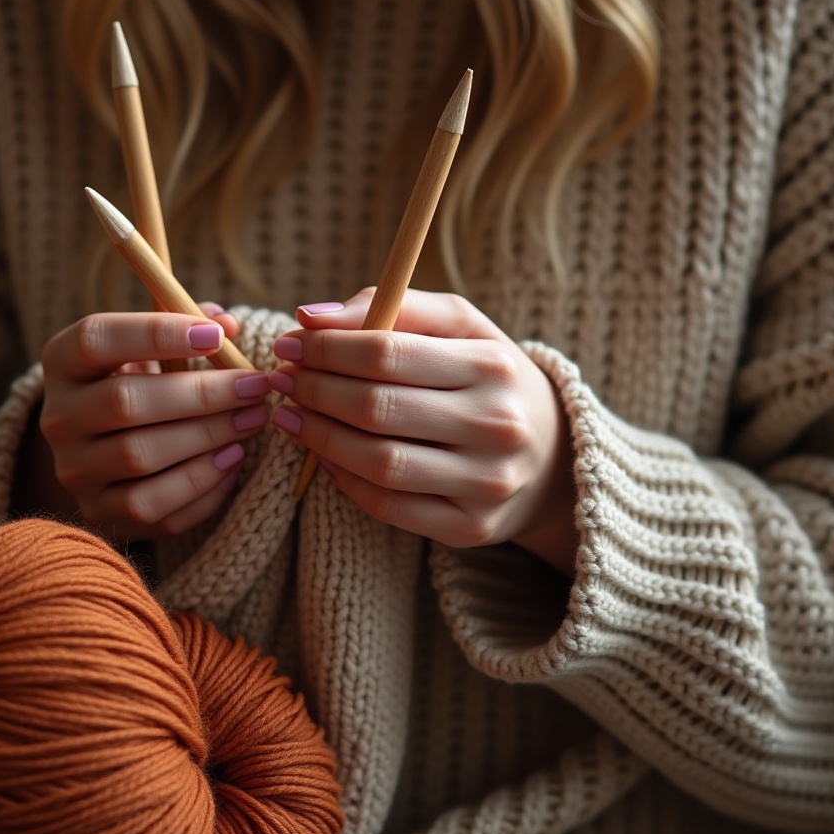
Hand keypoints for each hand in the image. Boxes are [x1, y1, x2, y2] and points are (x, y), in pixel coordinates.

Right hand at [39, 308, 270, 540]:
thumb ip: (190, 327)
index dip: (155, 333)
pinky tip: (232, 460)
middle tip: (254, 387)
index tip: (215, 336)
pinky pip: (150, 505)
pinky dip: (199, 484)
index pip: (95, 339)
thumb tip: (226, 324)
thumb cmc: (145, 385)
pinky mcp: (98, 512)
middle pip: (125, 402)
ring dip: (207, 437)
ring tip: (251, 420)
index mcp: (64, 362)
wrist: (106, 454)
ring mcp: (74, 470)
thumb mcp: (155, 350)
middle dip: (201, 394)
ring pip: (139, 456)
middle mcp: (58, 417)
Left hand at [269, 290, 577, 572]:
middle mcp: (496, 426)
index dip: (326, 349)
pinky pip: (387, 505)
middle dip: (315, 390)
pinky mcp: (470, 527)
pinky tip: (324, 454)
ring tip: (291, 414)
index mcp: (494, 366)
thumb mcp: (460, 328)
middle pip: (377, 407)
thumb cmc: (487, 378)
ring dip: (319, 436)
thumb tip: (310, 316)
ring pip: (378, 462)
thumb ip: (391, 307)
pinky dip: (344, 479)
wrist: (551, 459)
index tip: (290, 344)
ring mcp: (486, 483)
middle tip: (283, 379)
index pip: (387, 353)